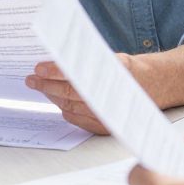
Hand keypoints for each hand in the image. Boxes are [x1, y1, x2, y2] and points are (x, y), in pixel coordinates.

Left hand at [24, 57, 140, 135]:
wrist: (152, 88)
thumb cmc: (128, 70)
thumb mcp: (109, 58)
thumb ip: (85, 60)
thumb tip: (59, 57)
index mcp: (109, 78)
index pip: (74, 77)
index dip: (54, 72)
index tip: (38, 68)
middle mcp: (106, 101)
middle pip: (68, 94)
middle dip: (46, 85)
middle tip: (31, 79)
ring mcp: (104, 117)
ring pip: (70, 107)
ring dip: (52, 97)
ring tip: (40, 87)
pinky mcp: (104, 128)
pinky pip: (77, 119)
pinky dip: (65, 110)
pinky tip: (57, 101)